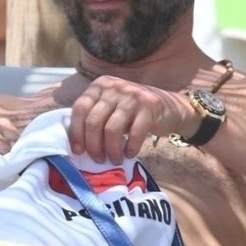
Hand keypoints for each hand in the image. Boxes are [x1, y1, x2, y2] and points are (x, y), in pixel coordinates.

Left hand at [68, 74, 197, 162]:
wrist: (170, 107)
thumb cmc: (134, 112)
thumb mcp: (111, 107)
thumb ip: (94, 116)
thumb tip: (76, 143)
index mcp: (100, 85)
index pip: (80, 108)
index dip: (76, 132)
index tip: (79, 151)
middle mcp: (114, 87)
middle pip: (93, 121)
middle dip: (93, 146)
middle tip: (98, 159)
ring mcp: (132, 95)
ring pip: (111, 130)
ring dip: (111, 150)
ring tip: (115, 159)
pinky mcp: (149, 106)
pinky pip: (134, 134)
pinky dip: (130, 148)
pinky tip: (130, 153)